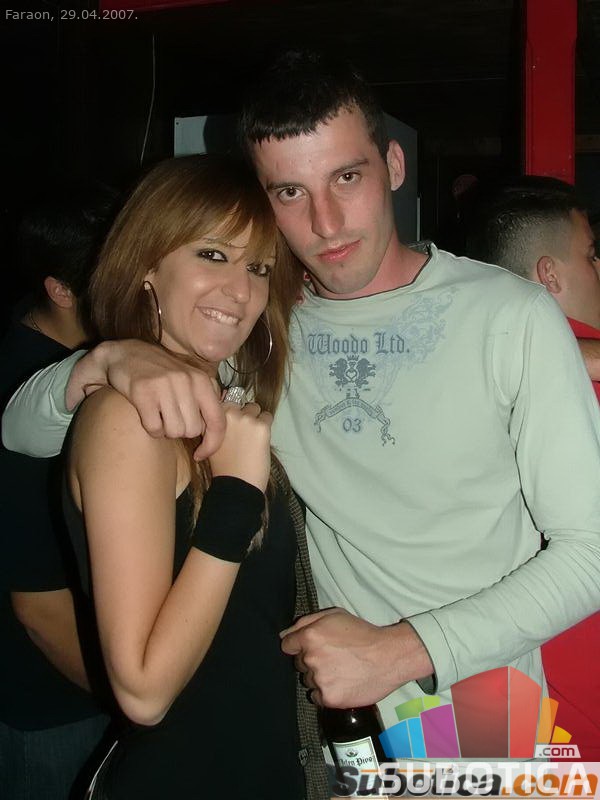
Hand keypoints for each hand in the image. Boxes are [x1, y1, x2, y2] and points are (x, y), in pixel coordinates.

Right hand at [66, 340, 225, 459]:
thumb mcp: (190, 378)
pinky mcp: (143, 393)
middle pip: (192, 430)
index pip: (217, 421)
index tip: (200, 454)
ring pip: (174, 432)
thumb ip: (206, 399)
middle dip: (181, 431)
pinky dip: (151, 428)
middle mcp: (187, 381)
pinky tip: (147, 414)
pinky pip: (154, 429)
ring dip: (165, 430)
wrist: (124, 355)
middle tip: (170, 417)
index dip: (212, 444)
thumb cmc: (161, 372)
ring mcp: (165, 386)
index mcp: (202, 380)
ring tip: (159, 414)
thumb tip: (215, 429)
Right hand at [209, 401, 271, 491]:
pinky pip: (268, 417)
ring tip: (252, 438)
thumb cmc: (223, 466)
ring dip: (256, 419)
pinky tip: (260, 441)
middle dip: (244, 414)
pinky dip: (266, 427)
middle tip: (243, 434)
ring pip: (256, 408)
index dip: (232, 409)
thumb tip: (223, 397)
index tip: (233, 423)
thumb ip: (216, 422)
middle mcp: (229, 413)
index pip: (226, 398)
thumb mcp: (212, 440)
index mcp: (214, 416)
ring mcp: (246, 418)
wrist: (237, 484)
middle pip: (242, 402)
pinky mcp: (262, 426)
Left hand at [280, 608, 433, 706]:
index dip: (299, 646)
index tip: (312, 648)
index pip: (287, 645)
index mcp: (310, 636)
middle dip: (312, 660)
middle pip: (299, 664)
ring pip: (308, 680)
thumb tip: (284, 636)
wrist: (388, 656)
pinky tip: (342, 682)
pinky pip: (316, 697)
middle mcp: (311, 658)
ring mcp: (320, 679)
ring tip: (341, 670)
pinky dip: (326, 692)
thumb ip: (305, 622)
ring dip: (319, 677)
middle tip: (334, 657)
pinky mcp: (329, 698)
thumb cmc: (362, 633)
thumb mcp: (334, 615)